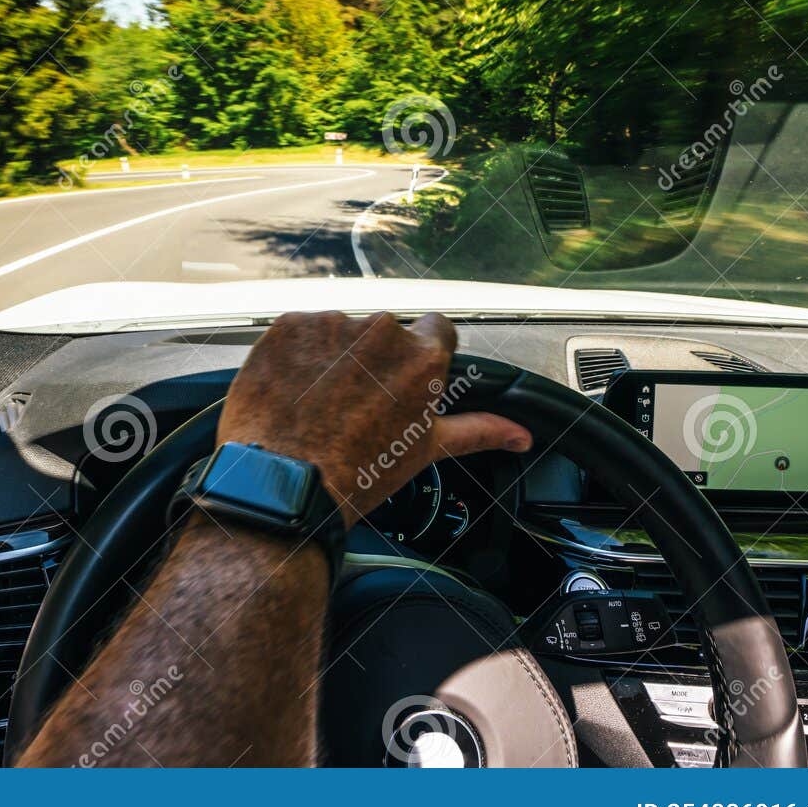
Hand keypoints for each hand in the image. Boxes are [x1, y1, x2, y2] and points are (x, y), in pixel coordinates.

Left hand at [217, 311, 531, 528]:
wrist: (286, 483)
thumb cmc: (359, 471)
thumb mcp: (426, 449)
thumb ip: (479, 430)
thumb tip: (521, 435)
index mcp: (422, 355)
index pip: (435, 330)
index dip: (419, 356)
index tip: (404, 379)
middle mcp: (381, 329)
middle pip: (384, 333)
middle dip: (375, 359)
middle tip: (357, 402)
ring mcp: (331, 323)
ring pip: (340, 330)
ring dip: (334, 356)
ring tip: (320, 401)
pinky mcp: (288, 325)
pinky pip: (300, 331)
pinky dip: (297, 354)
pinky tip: (294, 390)